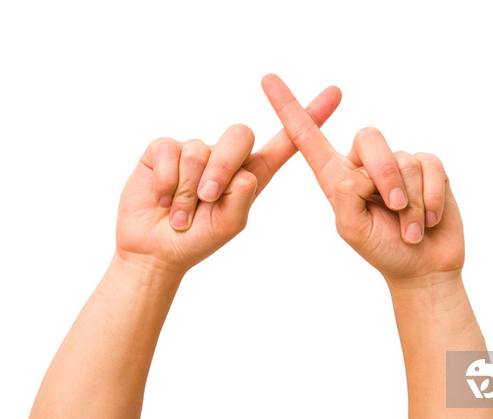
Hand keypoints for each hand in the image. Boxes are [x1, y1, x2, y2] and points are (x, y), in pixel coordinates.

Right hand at [114, 84, 341, 275]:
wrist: (156, 250)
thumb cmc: (197, 240)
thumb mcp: (228, 225)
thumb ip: (242, 198)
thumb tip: (242, 171)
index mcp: (251, 174)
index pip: (285, 143)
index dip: (309, 117)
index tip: (337, 93)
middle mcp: (225, 156)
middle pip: (240, 135)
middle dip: (223, 168)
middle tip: (207, 199)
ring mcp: (194, 149)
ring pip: (200, 150)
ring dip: (188, 189)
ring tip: (181, 214)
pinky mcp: (164, 149)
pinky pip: (170, 150)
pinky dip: (168, 182)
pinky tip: (163, 200)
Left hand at [261, 74, 463, 283]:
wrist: (423, 266)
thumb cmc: (383, 250)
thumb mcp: (352, 229)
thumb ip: (345, 197)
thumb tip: (359, 169)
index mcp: (336, 176)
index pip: (308, 137)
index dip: (289, 108)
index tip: (267, 79)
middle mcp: (365, 163)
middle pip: (369, 137)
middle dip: (385, 176)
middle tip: (393, 208)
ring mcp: (398, 162)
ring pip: (404, 159)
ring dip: (411, 202)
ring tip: (411, 228)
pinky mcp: (428, 166)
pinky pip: (430, 165)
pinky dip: (431, 198)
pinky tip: (429, 219)